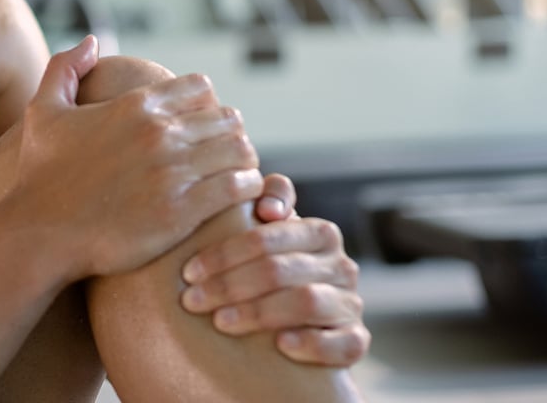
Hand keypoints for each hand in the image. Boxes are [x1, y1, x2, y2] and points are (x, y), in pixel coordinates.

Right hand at [7, 37, 263, 280]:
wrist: (39, 233)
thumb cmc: (39, 175)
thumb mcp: (43, 111)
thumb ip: (65, 68)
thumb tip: (93, 41)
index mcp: (135, 105)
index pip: (201, 88)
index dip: (206, 106)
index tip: (202, 128)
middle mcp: (159, 131)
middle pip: (227, 118)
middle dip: (228, 135)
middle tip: (223, 157)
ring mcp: (173, 170)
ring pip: (240, 149)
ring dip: (243, 161)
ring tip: (235, 176)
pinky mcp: (183, 209)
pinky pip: (239, 186)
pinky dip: (246, 189)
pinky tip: (237, 198)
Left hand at [179, 178, 369, 366]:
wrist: (302, 324)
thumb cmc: (273, 271)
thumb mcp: (265, 237)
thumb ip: (266, 202)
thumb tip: (267, 208)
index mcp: (319, 233)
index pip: (267, 237)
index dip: (225, 253)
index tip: (189, 271)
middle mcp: (341, 265)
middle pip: (279, 270)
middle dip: (229, 285)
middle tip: (193, 300)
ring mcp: (350, 303)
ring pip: (306, 302)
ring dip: (258, 312)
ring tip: (220, 321)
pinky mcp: (356, 340)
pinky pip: (342, 342)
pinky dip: (311, 343)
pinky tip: (281, 345)